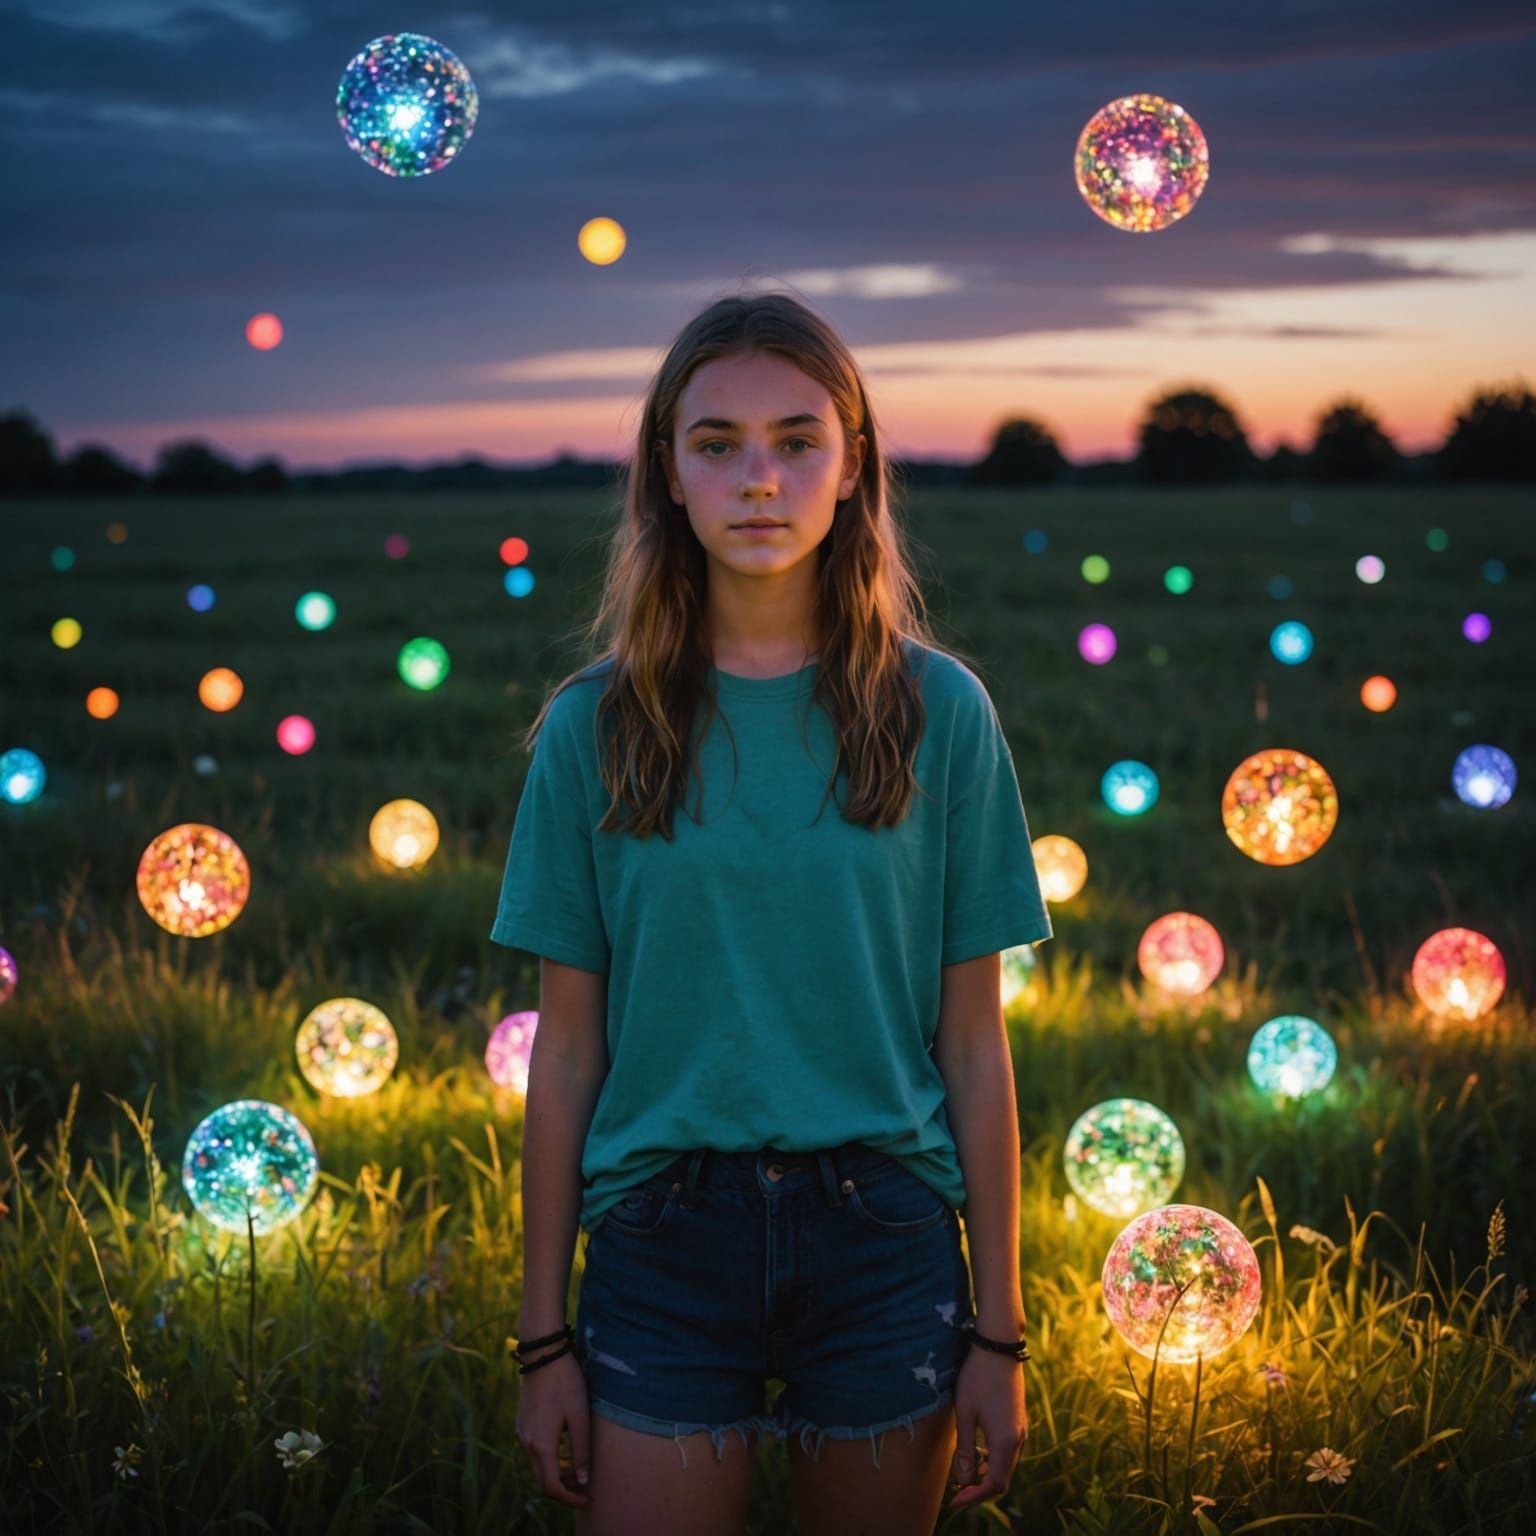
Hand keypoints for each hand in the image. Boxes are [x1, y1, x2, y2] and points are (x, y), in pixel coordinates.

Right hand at [515, 1352, 591, 1508]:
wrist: (543, 1354)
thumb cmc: (566, 1383)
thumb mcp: (579, 1417)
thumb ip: (581, 1451)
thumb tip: (581, 1480)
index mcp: (541, 1445)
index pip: (551, 1487)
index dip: (570, 1498)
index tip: (588, 1498)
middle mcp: (526, 1442)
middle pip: (542, 1480)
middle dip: (563, 1489)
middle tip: (584, 1488)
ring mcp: (522, 1432)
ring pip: (537, 1466)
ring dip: (556, 1474)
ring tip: (578, 1470)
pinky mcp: (522, 1422)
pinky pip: (534, 1451)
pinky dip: (549, 1460)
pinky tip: (565, 1451)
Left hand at [946, 1346, 1026, 1511]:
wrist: (999, 1346)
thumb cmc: (977, 1377)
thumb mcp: (965, 1413)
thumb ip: (965, 1449)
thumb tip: (963, 1481)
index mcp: (1005, 1441)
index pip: (994, 1484)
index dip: (974, 1496)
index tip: (954, 1500)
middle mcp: (1018, 1439)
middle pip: (1002, 1478)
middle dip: (980, 1489)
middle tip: (956, 1492)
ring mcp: (1021, 1429)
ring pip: (1006, 1465)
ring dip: (986, 1475)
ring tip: (963, 1475)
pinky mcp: (1018, 1420)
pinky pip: (1008, 1452)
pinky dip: (992, 1461)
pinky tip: (976, 1454)